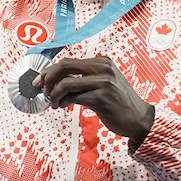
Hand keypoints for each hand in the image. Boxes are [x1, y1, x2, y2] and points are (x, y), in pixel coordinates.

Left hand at [34, 56, 154, 141]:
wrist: (139, 119)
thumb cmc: (118, 103)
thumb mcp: (104, 83)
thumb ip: (84, 79)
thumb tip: (55, 81)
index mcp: (102, 62)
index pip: (68, 61)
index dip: (50, 71)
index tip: (40, 81)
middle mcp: (103, 69)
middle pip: (64, 66)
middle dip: (47, 78)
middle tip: (42, 91)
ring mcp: (103, 82)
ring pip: (66, 83)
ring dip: (54, 95)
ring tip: (54, 104)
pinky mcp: (102, 98)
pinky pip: (73, 98)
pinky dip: (63, 102)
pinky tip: (62, 107)